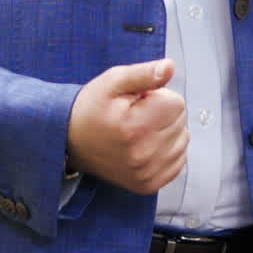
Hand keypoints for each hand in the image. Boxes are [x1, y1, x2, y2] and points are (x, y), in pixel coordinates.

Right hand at [66, 59, 187, 194]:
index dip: (158, 96)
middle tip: (136, 115)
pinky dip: (168, 151)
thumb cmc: (92, 108)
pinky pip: (179, 162)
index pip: (177, 104)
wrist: (69, 140)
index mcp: (134, 127)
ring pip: (182, 141)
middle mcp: (142, 155)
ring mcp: (146, 174)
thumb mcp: (113, 81)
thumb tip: (170, 67)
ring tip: (140, 130)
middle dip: (162, 113)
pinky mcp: (148, 185)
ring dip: (167, 132)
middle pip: (180, 122)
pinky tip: (147, 145)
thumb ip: (144, 73)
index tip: (138, 101)